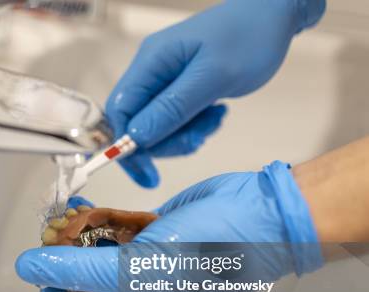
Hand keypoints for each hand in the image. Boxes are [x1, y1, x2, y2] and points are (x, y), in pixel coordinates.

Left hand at [16, 161, 322, 291]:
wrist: (257, 216)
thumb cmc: (208, 260)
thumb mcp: (132, 273)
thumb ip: (74, 269)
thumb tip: (28, 268)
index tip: (44, 280)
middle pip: (87, 288)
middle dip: (69, 261)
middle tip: (55, 236)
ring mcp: (147, 266)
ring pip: (98, 255)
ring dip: (82, 235)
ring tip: (73, 215)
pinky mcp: (153, 236)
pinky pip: (114, 233)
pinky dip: (101, 220)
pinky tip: (89, 207)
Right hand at [107, 0, 325, 187]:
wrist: (273, 15)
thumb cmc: (249, 38)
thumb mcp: (213, 77)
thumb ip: (173, 108)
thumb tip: (135, 138)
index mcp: (151, 62)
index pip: (119, 111)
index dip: (126, 145)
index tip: (147, 174)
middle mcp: (150, 71)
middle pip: (137, 124)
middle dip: (166, 141)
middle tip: (200, 138)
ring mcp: (163, 79)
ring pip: (157, 126)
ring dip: (185, 134)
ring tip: (215, 119)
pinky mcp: (178, 87)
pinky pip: (174, 120)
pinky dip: (193, 126)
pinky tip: (216, 113)